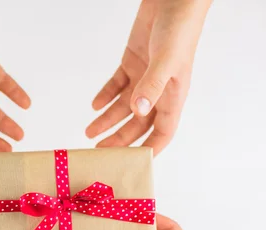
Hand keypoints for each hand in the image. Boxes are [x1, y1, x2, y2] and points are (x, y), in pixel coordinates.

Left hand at [86, 0, 211, 154]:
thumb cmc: (179, 28)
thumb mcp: (166, 60)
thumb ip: (152, 86)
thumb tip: (138, 112)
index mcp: (172, 95)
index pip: (163, 132)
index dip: (150, 149)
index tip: (133, 163)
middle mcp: (157, 90)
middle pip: (137, 124)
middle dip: (119, 140)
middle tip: (99, 152)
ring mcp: (144, 77)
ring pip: (123, 107)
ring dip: (107, 121)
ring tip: (89, 133)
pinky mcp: (132, 63)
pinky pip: (116, 86)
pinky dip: (105, 96)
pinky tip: (94, 106)